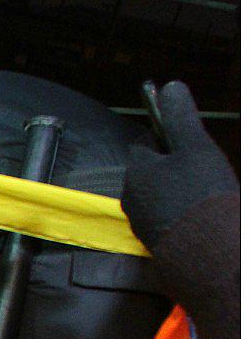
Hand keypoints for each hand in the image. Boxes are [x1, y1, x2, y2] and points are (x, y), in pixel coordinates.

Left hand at [122, 81, 237, 246]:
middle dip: (173, 167)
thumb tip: (170, 87)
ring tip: (204, 195)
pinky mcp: (154, 241)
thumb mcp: (196, 148)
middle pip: (151, 171)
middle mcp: (131, 196)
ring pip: (158, 195)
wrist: (208, 252)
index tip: (189, 143)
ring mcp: (141, 221)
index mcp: (136, 170)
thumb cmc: (202, 195)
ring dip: (177, 191)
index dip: (168, 140)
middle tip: (203, 171)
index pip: (145, 144)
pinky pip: (165, 218)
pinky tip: (200, 216)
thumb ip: (181, 118)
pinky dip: (180, 213)